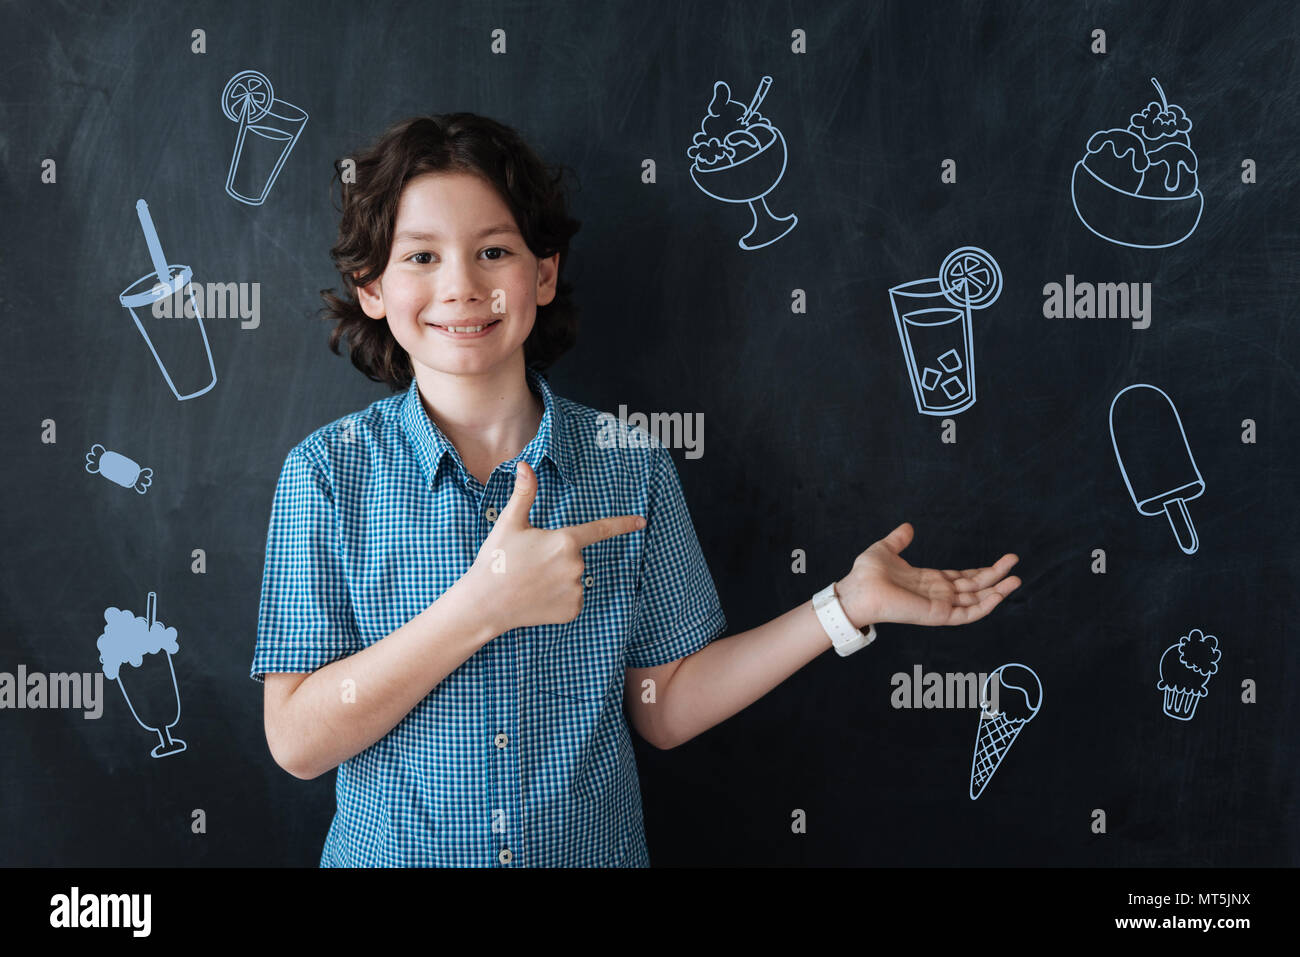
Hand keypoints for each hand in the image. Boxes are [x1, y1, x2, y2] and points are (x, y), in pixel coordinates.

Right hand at [464, 460, 645, 635]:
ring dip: (557, 577)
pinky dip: (558, 598)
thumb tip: (525, 465)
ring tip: (530, 581)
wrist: (484, 604)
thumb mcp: (509, 524)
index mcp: (565, 541)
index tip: (641, 521)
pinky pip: (571, 598)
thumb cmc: (496, 561)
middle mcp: (576, 566)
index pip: (600, 529)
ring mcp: (575, 590)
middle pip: (575, 555)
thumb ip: (524, 494)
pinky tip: (537, 598)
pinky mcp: (572, 611)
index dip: (623, 524)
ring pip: (573, 577)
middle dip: (556, 556)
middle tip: (528, 563)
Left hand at [834, 523, 1019, 627]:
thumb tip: (908, 527)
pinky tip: (999, 596)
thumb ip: (899, 539)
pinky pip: (966, 614)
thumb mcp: (886, 549)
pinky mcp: (937, 614)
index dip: (982, 570)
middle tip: (1015, 564)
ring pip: (975, 600)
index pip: (962, 577)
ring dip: (997, 592)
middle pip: (974, 587)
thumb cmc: (866, 574)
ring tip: (1017, 579)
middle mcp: (937, 594)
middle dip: (996, 577)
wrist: (856, 590)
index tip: (1001, 561)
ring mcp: (939, 606)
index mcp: (929, 580)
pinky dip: (984, 607)